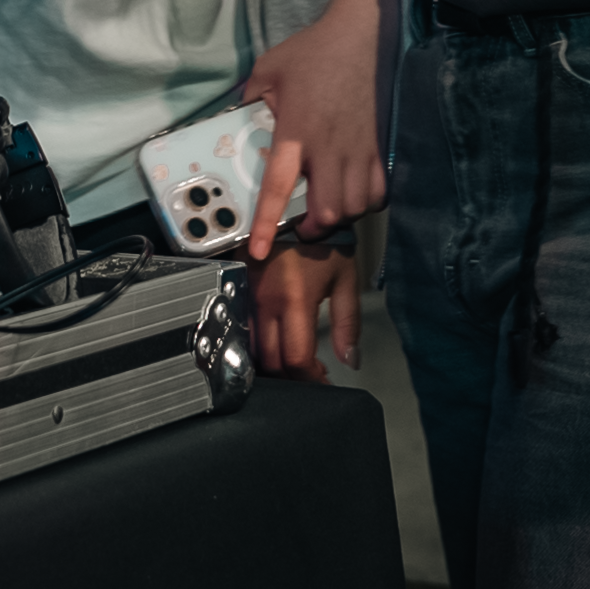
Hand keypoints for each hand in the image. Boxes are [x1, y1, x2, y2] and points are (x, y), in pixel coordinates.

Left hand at [244, 0, 390, 255]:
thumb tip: (234, 120)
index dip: (268, 224)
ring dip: (339, 218)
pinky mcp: (380, 147)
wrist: (362, 36)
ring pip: (355, 207)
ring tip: (325, 211)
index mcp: (296, 131)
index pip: (278, 188)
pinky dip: (366, 204)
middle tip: (300, 225)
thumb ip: (249, 99)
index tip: (258, 250)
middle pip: (328, 211)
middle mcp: (329, 148)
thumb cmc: (312, 52)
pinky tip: (353, 196)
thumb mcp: (266, 70)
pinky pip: (379, 192)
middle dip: (312, 229)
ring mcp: (359, 150)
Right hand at [251, 237, 361, 381]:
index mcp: (295, 300)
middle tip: (310, 377)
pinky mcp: (239, 288)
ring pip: (252, 347)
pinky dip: (258, 345)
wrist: (292, 206)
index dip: (311, 379)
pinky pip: (243, 327)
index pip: (296, 358)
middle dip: (291, 377)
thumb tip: (350, 360)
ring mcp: (248, 294)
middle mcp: (266, 301)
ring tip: (295, 362)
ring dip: (273, 363)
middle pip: (270, 360)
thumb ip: (348, 323)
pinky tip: (276, 343)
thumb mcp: (345, 279)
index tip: (324, 382)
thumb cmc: (323, 241)